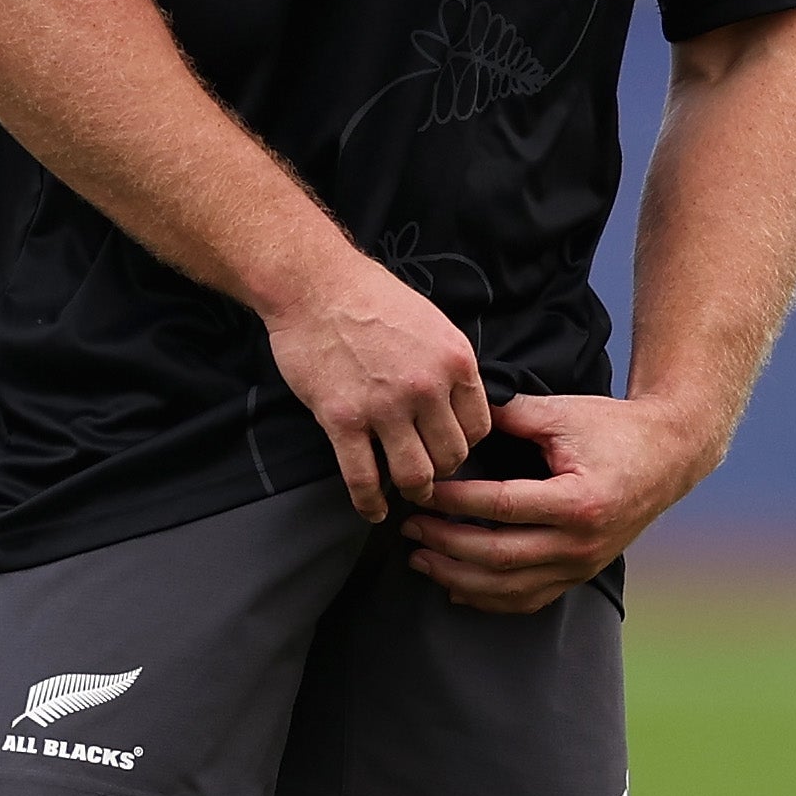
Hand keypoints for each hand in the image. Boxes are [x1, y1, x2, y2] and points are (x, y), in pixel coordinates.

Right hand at [262, 258, 491, 521]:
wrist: (315, 285)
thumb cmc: (371, 297)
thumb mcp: (432, 322)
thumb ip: (449, 364)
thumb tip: (460, 402)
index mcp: (454, 360)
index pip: (480, 426)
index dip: (466, 443)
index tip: (450, 447)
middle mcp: (426, 387)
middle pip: (452, 456)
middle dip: (443, 471)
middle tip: (429, 473)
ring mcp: (384, 407)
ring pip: (415, 475)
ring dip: (414, 491)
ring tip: (406, 493)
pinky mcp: (342, 420)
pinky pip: (363, 479)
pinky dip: (370, 503)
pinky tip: (373, 510)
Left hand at [403, 394, 711, 613]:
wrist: (668, 455)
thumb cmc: (614, 429)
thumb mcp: (563, 413)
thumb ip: (509, 414)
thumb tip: (455, 416)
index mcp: (578, 501)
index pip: (501, 506)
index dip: (456, 501)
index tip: (423, 492)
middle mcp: (581, 543)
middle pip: (498, 556)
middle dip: (445, 546)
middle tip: (409, 530)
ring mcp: (582, 565)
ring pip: (509, 589)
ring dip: (458, 578)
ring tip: (420, 561)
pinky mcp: (580, 574)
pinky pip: (528, 599)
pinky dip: (488, 598)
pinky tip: (456, 587)